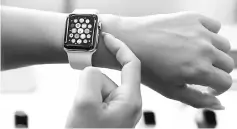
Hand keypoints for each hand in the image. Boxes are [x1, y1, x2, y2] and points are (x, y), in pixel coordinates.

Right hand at [66, 33, 141, 127]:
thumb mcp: (84, 103)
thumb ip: (90, 76)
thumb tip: (93, 69)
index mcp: (130, 100)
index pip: (131, 64)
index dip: (120, 47)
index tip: (107, 37)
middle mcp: (129, 103)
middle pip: (110, 78)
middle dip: (93, 84)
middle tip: (84, 101)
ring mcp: (120, 109)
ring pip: (101, 87)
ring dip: (88, 95)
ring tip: (84, 114)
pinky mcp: (111, 112)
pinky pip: (98, 96)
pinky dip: (88, 100)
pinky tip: (85, 115)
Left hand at [104, 12, 233, 108]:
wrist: (129, 41)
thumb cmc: (147, 68)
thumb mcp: (170, 90)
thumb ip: (198, 99)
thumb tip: (220, 104)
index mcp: (199, 70)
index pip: (226, 82)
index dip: (217, 88)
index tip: (208, 86)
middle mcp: (203, 49)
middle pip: (228, 63)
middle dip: (217, 71)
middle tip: (201, 71)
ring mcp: (199, 31)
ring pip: (223, 45)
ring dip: (215, 53)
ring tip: (197, 55)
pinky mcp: (192, 17)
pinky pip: (214, 25)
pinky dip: (209, 34)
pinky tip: (195, 39)